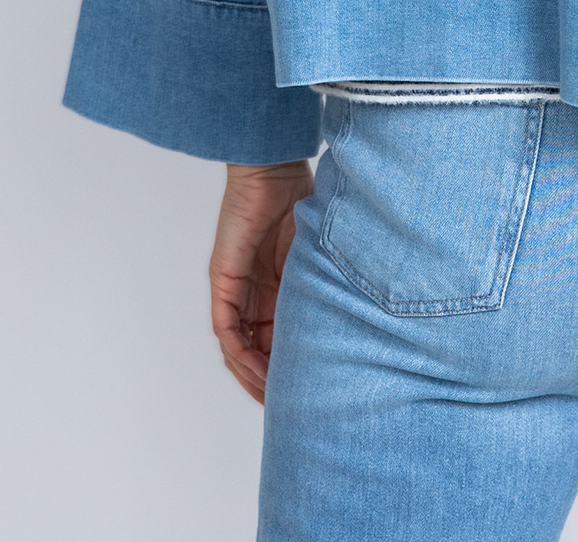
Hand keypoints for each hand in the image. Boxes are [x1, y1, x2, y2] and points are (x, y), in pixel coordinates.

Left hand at [209, 159, 313, 404]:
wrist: (273, 170)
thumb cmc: (299, 199)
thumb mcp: (316, 255)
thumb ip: (321, 284)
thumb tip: (353, 314)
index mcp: (276, 287)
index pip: (277, 338)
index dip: (289, 365)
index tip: (310, 388)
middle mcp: (253, 293)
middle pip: (257, 349)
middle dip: (270, 381)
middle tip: (289, 407)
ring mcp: (236, 289)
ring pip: (239, 347)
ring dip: (253, 376)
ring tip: (273, 399)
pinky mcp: (224, 282)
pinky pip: (228, 330)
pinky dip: (241, 355)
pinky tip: (258, 372)